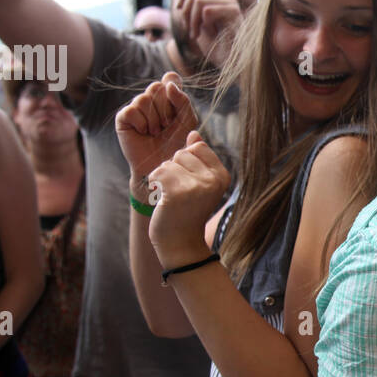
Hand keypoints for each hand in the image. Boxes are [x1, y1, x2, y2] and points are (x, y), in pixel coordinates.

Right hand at [116, 75, 199, 183]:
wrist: (162, 165)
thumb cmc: (176, 145)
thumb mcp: (187, 121)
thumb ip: (183, 100)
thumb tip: (167, 83)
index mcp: (168, 97)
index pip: (170, 78)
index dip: (174, 90)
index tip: (177, 110)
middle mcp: (151, 100)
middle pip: (157, 87)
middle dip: (166, 109)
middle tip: (167, 126)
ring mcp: (136, 107)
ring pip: (143, 98)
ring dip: (154, 120)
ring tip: (156, 133)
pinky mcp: (123, 118)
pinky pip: (132, 110)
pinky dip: (141, 123)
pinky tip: (144, 133)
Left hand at [147, 130, 230, 265]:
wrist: (180, 244)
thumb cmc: (187, 212)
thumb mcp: (199, 183)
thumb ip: (198, 158)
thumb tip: (193, 133)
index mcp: (222, 176)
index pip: (198, 147)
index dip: (186, 161)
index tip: (188, 183)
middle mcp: (213, 180)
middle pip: (182, 153)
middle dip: (174, 169)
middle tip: (178, 193)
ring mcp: (197, 187)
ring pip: (168, 162)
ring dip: (163, 178)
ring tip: (170, 197)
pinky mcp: (178, 193)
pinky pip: (158, 173)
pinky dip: (154, 184)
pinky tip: (161, 197)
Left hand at [172, 0, 243, 68]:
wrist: (231, 66)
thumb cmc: (217, 50)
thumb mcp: (199, 26)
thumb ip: (191, 10)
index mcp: (220, 0)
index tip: (180, 11)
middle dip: (185, 10)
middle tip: (188, 29)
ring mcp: (231, 5)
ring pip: (198, 1)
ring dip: (191, 20)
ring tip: (194, 35)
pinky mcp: (233, 13)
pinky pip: (207, 10)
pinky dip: (199, 24)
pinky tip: (201, 36)